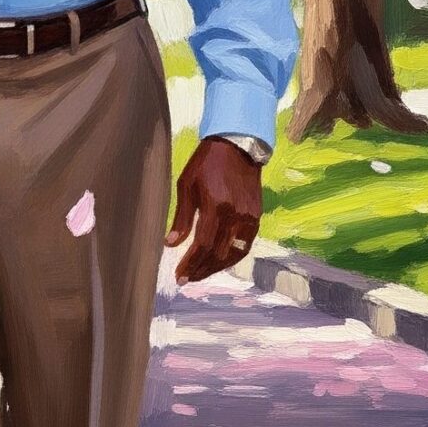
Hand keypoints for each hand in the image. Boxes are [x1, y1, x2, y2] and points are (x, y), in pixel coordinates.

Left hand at [165, 137, 262, 284]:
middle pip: (218, 254)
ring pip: (234, 254)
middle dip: (201, 270)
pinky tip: (218, 262)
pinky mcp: (256, 217)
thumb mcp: (186, 185)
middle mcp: (236, 214)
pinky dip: (231, 257)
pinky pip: (245, 245)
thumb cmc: (206, 163)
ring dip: (216, 268)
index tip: (179, 275)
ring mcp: (249, 217)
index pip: (203, 245)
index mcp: (216, 206)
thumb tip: (171, 244)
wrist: (237, 147)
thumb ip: (181, 218)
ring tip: (199, 274)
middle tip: (186, 279)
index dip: (191, 263)